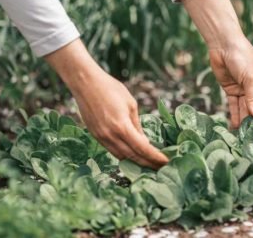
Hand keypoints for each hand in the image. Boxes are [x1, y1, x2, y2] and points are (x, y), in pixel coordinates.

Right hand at [45, 40, 167, 168]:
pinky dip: (124, 156)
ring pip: (121, 157)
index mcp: (122, 126)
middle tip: (161, 168)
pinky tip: (133, 156)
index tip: (166, 162)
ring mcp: (101, 137)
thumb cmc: (111, 89)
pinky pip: (112, 151)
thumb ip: (137, 126)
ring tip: (149, 165)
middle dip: (148, 164)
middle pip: (132, 157)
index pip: (142, 148)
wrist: (85, 83)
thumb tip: (144, 142)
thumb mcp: (131, 105)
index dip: (155, 157)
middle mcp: (110, 136)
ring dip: (136, 163)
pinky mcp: (95, 136)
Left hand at [181, 0, 252, 127]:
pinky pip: (235, 106)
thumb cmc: (242, 56)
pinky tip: (234, 127)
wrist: (223, 45)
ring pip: (246, 109)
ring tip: (242, 134)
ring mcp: (244, 90)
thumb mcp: (250, 77)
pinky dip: (234, 115)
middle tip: (252, 136)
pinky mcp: (232, 91)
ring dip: (244, 120)